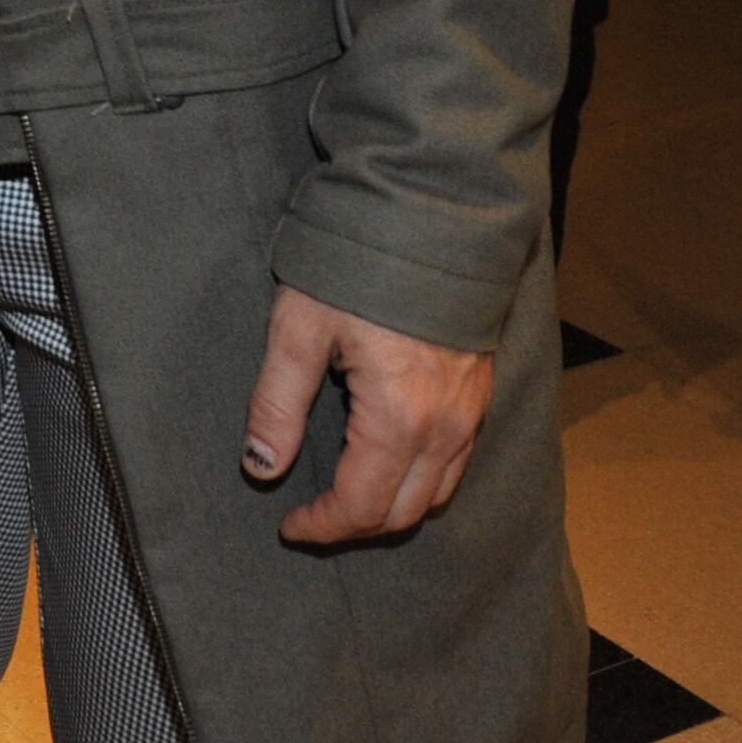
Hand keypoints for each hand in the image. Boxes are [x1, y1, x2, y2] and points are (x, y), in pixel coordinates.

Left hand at [241, 285, 492, 545]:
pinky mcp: (480, 394)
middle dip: (354, 527)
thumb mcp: (299, 330)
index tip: (288, 525)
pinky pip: (455, 463)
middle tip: (312, 519)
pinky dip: (421, 481)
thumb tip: (261, 468)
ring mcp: (470, 413)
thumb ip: (277, 405)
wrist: (431, 215)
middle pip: (403, 512)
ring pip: (435, 494)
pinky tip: (388, 464)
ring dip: (390, 509)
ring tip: (346, 499)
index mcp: (398, 419)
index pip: (361, 506)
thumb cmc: (358, 267)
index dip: (322, 526)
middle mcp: (444, 428)